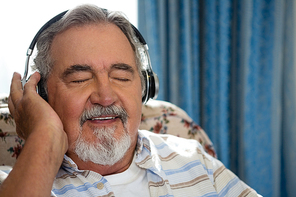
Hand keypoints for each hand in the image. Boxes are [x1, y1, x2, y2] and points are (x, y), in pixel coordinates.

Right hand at [0, 72, 67, 195]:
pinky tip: (37, 75)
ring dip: (17, 83)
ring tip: (18, 77)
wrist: (46, 139)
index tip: (25, 111)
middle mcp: (20, 118)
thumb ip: (55, 139)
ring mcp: (23, 107)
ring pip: (16, 91)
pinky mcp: (30, 98)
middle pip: (13, 102)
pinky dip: (32, 79)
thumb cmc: (50, 144)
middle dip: (13, 94)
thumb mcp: (51, 142)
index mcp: (25, 129)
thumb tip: (63, 142)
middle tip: (14, 87)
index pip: (21, 118)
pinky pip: (29, 84)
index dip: (21, 113)